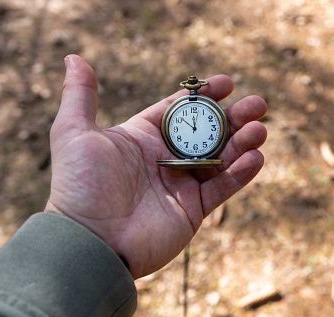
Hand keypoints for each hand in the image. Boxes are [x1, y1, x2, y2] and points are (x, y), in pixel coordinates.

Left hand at [45, 55, 266, 278]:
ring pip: (221, 159)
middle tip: (257, 104)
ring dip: (243, 143)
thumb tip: (73, 57)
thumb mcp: (73, 132)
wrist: (89, 241)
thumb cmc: (79, 186)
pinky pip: (222, 188)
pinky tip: (255, 157)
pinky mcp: (192, 211)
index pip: (179, 110)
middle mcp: (165, 159)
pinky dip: (241, 173)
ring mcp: (180, 185)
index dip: (203, 96)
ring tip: (260, 129)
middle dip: (234, 117)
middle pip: (207, 132)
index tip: (226, 83)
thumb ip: (80, 95)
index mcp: (142, 138)